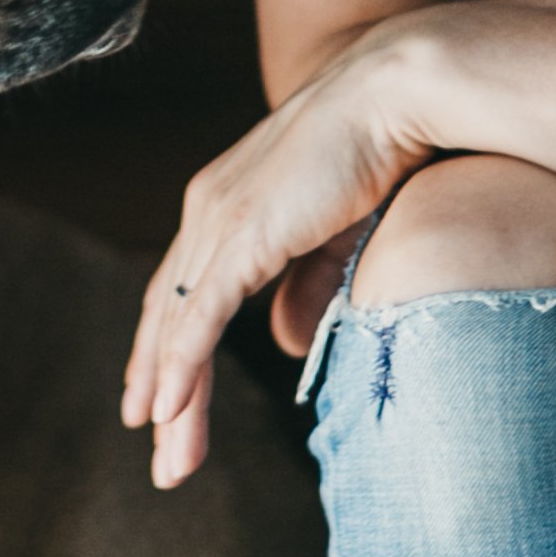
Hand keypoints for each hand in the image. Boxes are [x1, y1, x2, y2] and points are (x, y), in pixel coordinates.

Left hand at [122, 23, 437, 487]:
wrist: (396, 95)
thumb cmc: (378, 153)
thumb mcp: (334, 237)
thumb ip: (306, 290)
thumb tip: (286, 348)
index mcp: (223, 207)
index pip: (182, 295)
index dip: (167, 352)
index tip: (159, 407)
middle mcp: (206, 212)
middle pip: (168, 319)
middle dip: (159, 391)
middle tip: (158, 456)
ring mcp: (217, 222)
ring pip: (177, 329)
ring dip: (170, 401)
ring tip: (168, 461)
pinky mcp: (240, 234)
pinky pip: (199, 317)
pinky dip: (181, 367)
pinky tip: (169, 413)